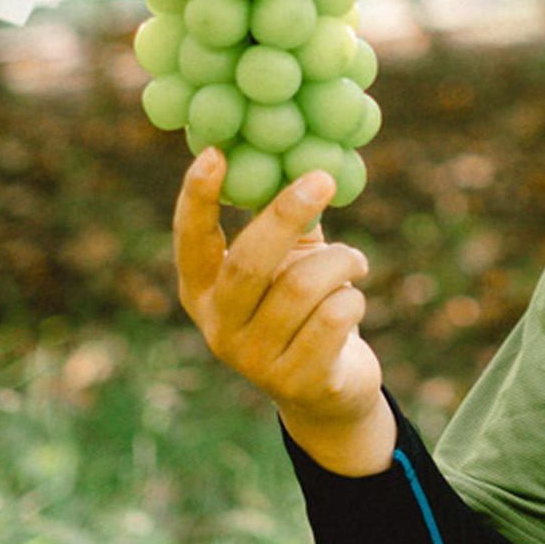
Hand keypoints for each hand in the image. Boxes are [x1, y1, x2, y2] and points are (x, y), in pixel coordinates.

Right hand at [174, 150, 394, 474]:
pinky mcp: (298, 381)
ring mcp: (255, 361)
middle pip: (250, 264)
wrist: (328, 391)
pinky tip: (353, 301)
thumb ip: (283, 220)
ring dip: (341, 262)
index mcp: (204, 292)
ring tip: (354, 262)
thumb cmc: (302, 307)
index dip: (198, 199)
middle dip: (287, 214)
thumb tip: (301, 152)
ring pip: (303, 287)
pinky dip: (353, 297)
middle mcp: (219, 328)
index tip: (216, 154)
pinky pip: (334, 317)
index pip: (190, 242)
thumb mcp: (285, 262)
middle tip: (321, 177)